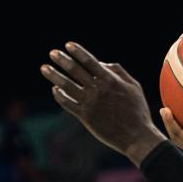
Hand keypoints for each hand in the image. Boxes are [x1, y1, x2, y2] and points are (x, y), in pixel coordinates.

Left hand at [39, 42, 164, 164]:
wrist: (137, 136)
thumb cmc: (137, 111)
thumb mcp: (134, 87)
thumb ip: (119, 72)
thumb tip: (102, 63)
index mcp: (111, 81)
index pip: (90, 61)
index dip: (78, 52)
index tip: (68, 45)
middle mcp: (98, 90)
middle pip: (75, 70)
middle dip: (62, 59)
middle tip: (52, 53)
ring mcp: (90, 103)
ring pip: (66, 85)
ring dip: (53, 75)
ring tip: (44, 68)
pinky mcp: (85, 116)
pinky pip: (66, 103)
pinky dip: (58, 95)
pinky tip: (55, 89)